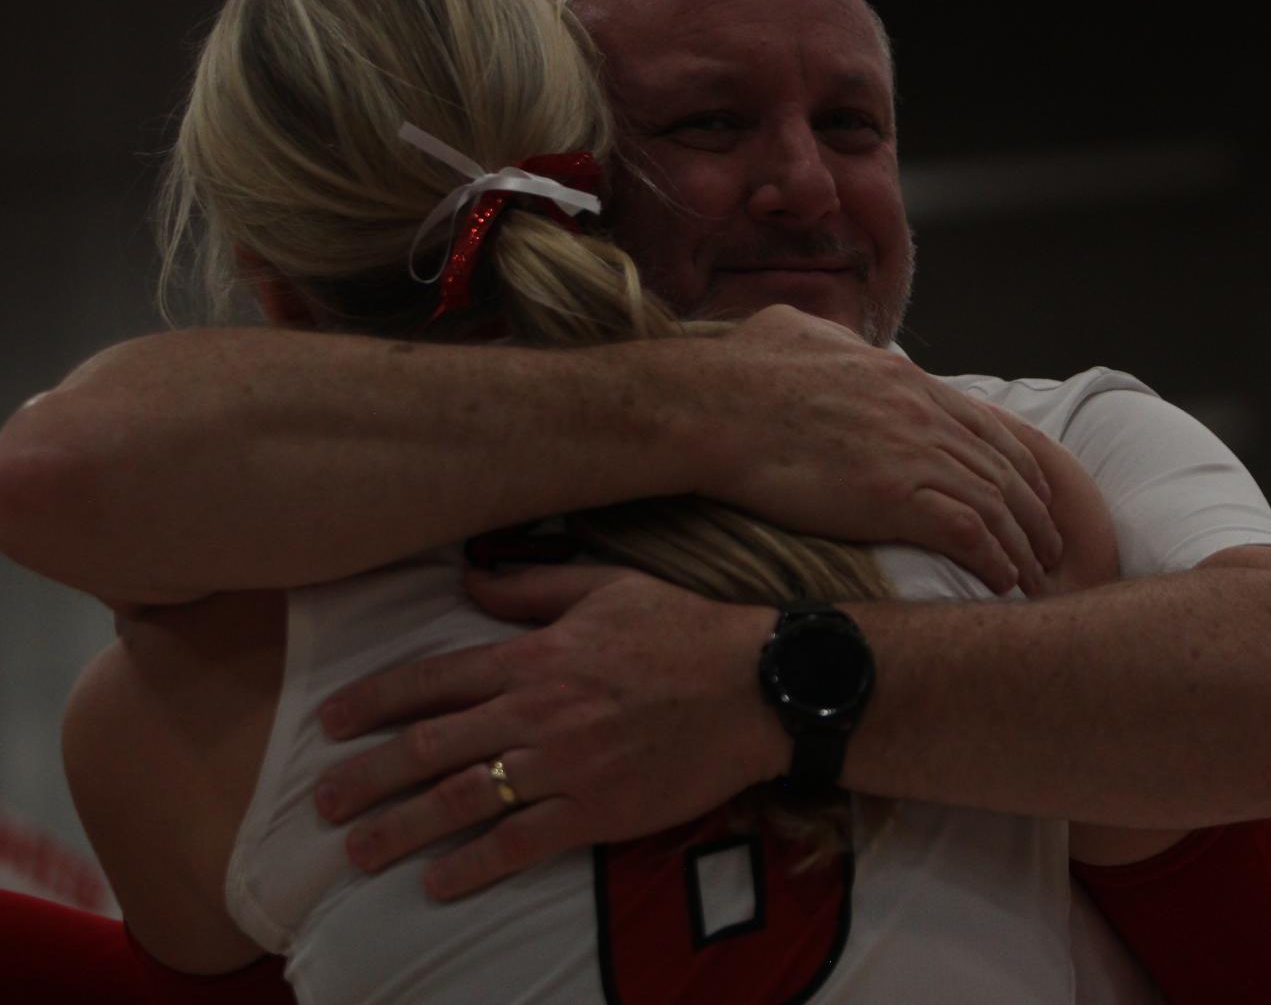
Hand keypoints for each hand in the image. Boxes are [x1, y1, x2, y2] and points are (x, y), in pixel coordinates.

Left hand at [312, 565, 784, 899]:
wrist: (756, 686)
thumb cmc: (686, 630)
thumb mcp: (609, 587)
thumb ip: (533, 587)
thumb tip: (469, 580)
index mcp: (535, 656)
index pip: (434, 679)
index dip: (375, 701)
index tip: (331, 722)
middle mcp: (536, 712)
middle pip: (430, 747)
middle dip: (367, 776)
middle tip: (322, 801)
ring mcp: (564, 764)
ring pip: (461, 800)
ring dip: (401, 828)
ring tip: (357, 852)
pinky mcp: (596, 809)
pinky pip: (519, 842)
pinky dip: (472, 864)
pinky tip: (437, 882)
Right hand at [689, 306, 1061, 593]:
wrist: (712, 404)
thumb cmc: (739, 369)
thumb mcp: (797, 330)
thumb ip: (828, 337)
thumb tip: (825, 336)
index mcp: (901, 378)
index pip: (981, 422)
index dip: (1014, 460)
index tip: (1029, 487)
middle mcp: (920, 412)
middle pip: (1000, 465)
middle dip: (1033, 506)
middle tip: (1049, 538)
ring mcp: (912, 453)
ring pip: (995, 501)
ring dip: (1023, 541)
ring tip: (1037, 571)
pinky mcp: (894, 497)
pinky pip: (967, 533)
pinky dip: (994, 559)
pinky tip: (1004, 580)